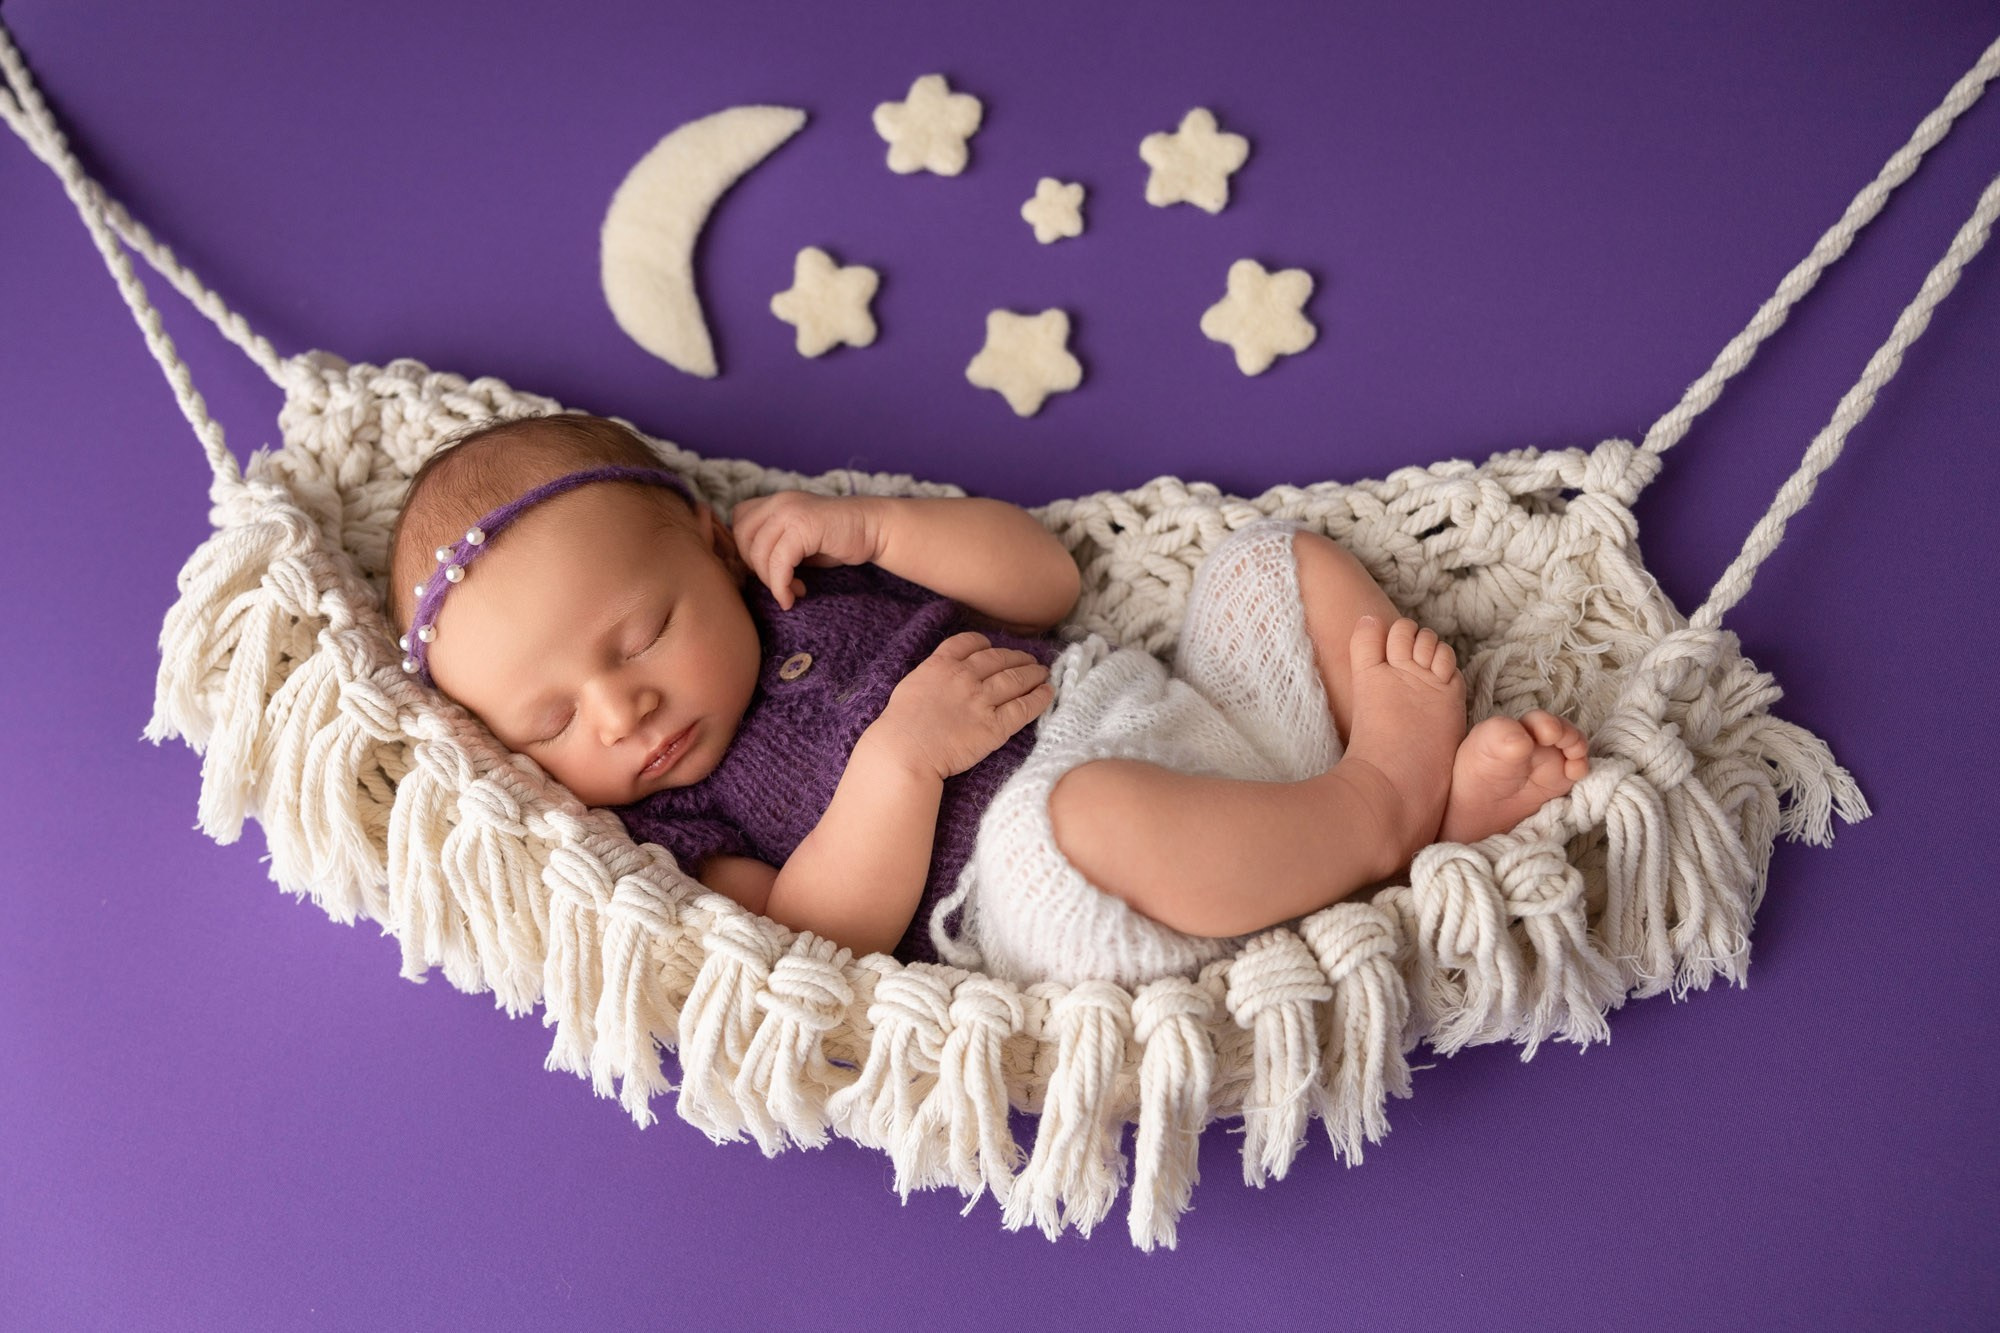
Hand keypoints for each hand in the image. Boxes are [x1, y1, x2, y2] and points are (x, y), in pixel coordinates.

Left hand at [728, 491, 883, 609]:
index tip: (767, 569)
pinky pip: (779, 563)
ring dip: (771, 581)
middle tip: (778, 583)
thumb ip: (774, 544)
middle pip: (742, 537)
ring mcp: (790, 511)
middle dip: (755, 567)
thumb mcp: (798, 539)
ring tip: (791, 592)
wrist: (873, 529)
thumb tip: (751, 568)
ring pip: (760, 553)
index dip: (746, 550)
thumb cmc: (837, 538)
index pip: (739, 522)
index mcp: (775, 502)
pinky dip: (782, 585)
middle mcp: (779, 501)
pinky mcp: (804, 526)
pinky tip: (794, 595)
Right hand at [868, 632, 1053, 779]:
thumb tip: (939, 677)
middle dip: (1017, 657)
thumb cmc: (899, 726)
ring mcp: (982, 700)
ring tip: (1043, 672)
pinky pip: (1024, 707)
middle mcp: (965, 676)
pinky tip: (1048, 692)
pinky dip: (1039, 698)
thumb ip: (931, 677)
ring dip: (1033, 673)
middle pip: (999, 659)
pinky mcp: (995, 725)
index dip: (986, 644)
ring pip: (1015, 678)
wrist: (906, 751)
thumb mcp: (910, 686)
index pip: (970, 643)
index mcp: (942, 665)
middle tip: (1029, 660)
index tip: (994, 647)